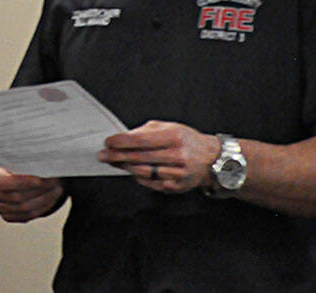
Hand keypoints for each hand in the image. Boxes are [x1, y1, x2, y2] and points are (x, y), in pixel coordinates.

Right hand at [0, 163, 64, 222]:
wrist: (16, 168)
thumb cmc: (18, 158)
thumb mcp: (18, 154)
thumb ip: (24, 159)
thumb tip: (40, 161)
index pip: (3, 183)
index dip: (23, 183)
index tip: (40, 179)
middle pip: (15, 197)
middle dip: (38, 190)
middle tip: (55, 182)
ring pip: (23, 208)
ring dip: (44, 199)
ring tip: (57, 188)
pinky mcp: (7, 215)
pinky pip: (26, 216)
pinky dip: (42, 207)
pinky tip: (51, 197)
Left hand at [97, 120, 219, 192]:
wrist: (211, 159)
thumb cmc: (187, 140)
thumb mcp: (169, 127)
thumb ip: (145, 131)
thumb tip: (123, 137)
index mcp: (175, 137)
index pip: (141, 141)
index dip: (121, 142)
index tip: (108, 142)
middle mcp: (178, 156)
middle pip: (139, 158)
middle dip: (117, 156)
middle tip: (103, 155)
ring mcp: (178, 174)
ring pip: (143, 172)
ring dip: (125, 167)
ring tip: (114, 162)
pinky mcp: (176, 187)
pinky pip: (150, 182)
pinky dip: (138, 176)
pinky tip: (132, 170)